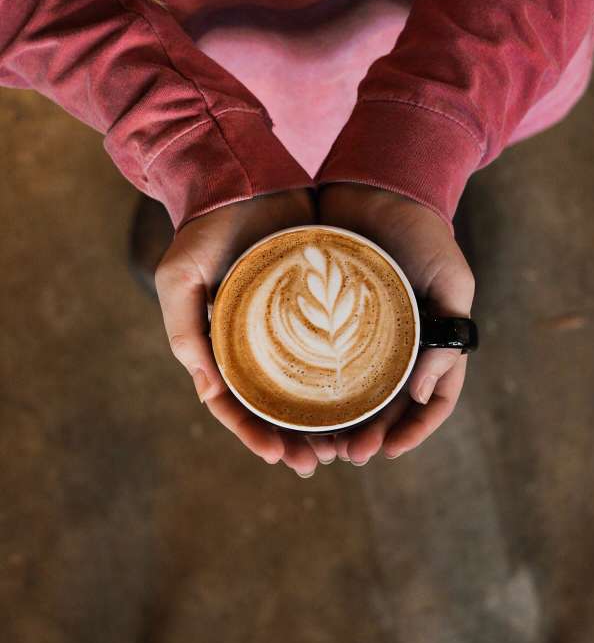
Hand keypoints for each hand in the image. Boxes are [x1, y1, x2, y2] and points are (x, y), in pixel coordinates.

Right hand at [155, 190, 325, 475]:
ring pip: (307, 387)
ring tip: (346, 445)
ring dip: (323, 421)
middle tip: (317, 463)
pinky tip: (366, 399)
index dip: (253, 434)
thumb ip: (185, 332)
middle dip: (294, 439)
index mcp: (219, 345)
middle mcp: (255, 344)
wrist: (244, 178)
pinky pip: (333, 350)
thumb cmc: (204, 230)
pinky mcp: (319, 306)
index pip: (234, 404)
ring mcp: (288, 327)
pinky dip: (346, 380)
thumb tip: (210, 393)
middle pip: (275, 406)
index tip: (277, 456)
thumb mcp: (179, 278)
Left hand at [318, 184, 474, 463]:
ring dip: (336, 421)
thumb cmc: (423, 232)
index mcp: (431, 341)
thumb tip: (423, 394)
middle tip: (346, 454)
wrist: (379, 183)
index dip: (414, 431)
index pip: (431, 401)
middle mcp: (395, 344)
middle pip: (384, 406)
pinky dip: (308, 386)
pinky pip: (315, 359)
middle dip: (368, 435)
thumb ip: (447, 336)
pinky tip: (291, 404)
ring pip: (348, 391)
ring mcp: (358, 332)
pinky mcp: (323, 316)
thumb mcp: (451, 281)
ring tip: (317, 442)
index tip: (389, 451)